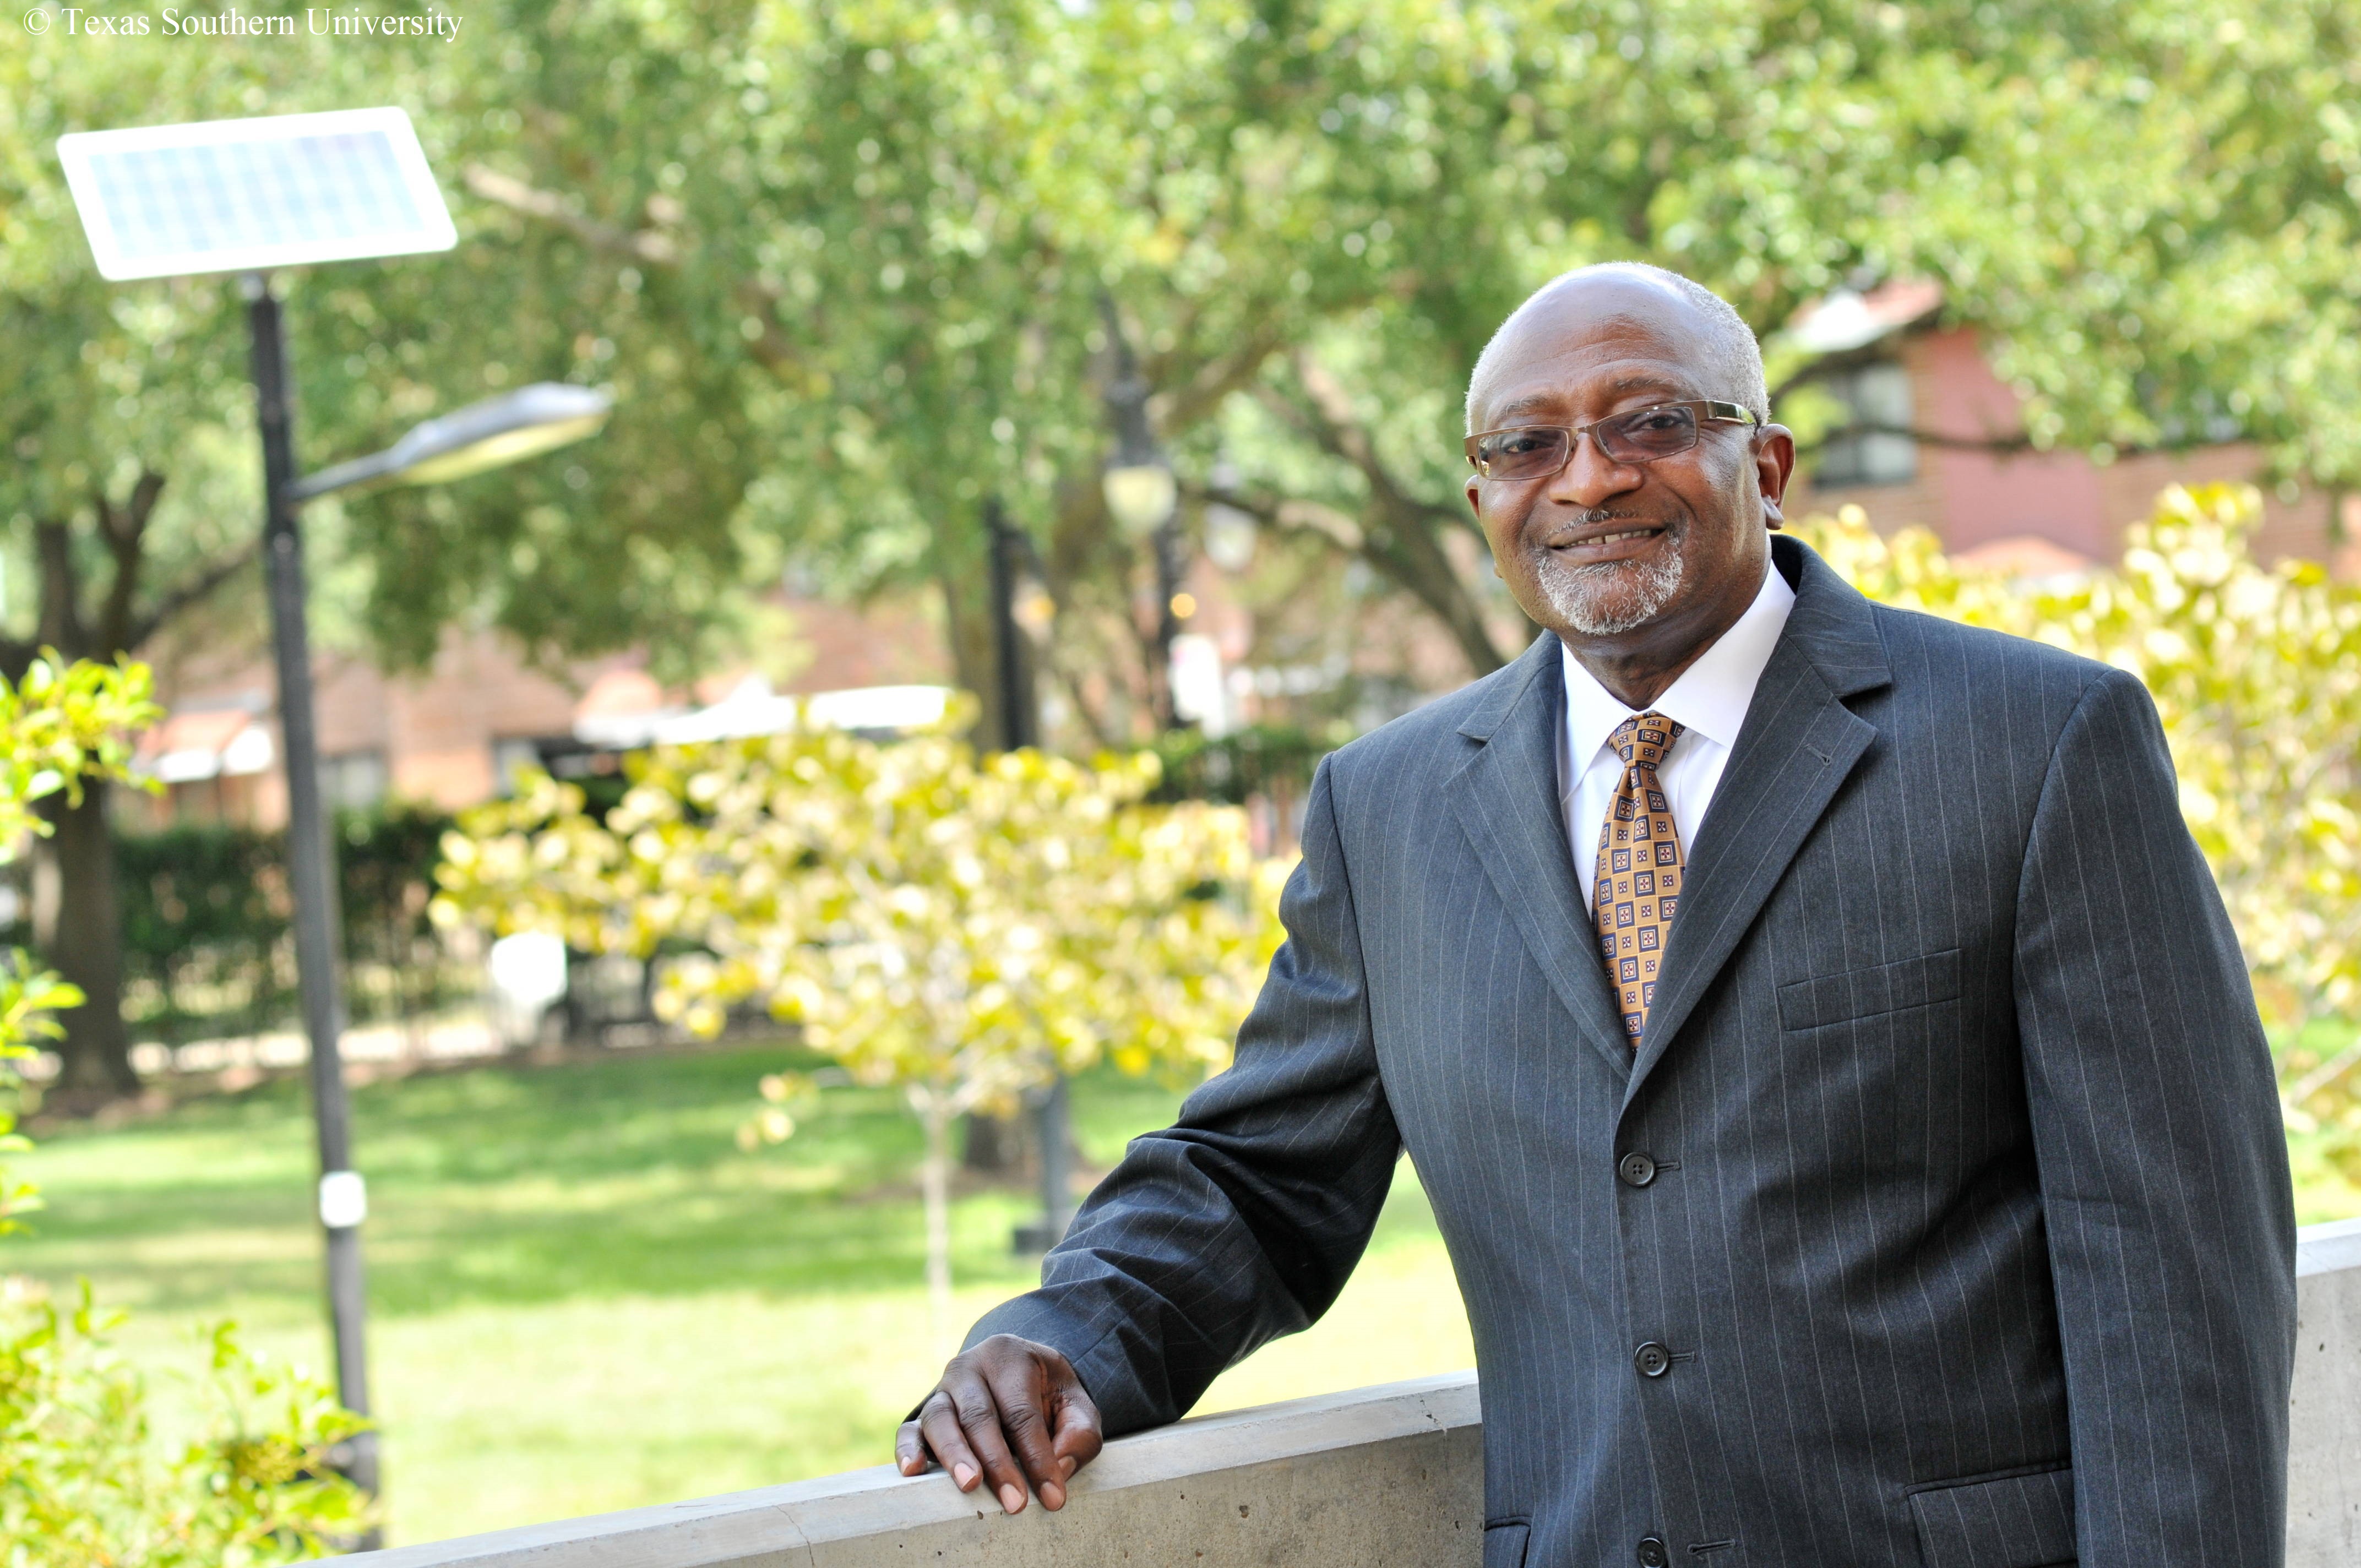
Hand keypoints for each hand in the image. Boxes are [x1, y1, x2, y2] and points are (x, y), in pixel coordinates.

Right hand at [895, 1334, 1104, 1513]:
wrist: (1019, 1375)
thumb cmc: (1050, 1396)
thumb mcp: (1076, 1406)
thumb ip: (1079, 1434)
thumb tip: (1058, 1468)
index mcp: (1010, 1357)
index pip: (1023, 1412)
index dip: (1037, 1457)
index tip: (1052, 1497)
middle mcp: (970, 1368)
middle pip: (980, 1415)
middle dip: (998, 1462)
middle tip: (1014, 1503)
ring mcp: (942, 1389)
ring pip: (941, 1419)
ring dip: (955, 1455)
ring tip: (969, 1485)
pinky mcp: (922, 1412)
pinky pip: (909, 1429)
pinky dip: (908, 1449)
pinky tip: (913, 1471)